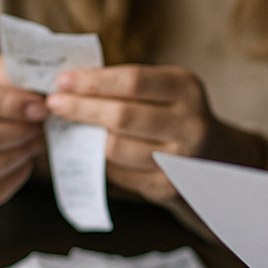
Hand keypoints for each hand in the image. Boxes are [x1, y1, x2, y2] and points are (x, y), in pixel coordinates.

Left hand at [45, 64, 235, 203]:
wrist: (214, 158)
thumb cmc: (173, 114)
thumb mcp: (164, 89)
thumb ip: (125, 86)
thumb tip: (68, 84)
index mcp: (187, 89)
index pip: (133, 81)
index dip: (93, 81)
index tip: (61, 81)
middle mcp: (190, 124)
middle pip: (122, 116)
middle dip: (81, 109)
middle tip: (53, 104)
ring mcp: (181, 159)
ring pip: (116, 149)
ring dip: (88, 138)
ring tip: (74, 127)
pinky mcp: (168, 187)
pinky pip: (119, 173)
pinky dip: (101, 161)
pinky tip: (97, 151)